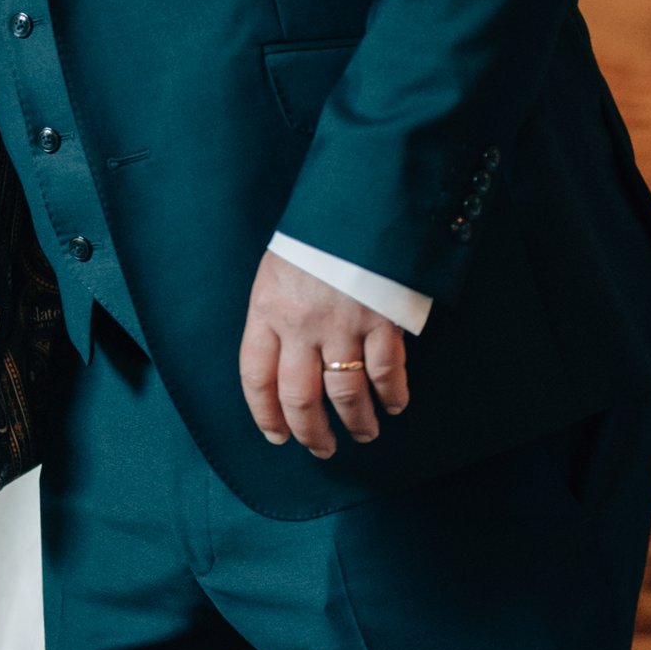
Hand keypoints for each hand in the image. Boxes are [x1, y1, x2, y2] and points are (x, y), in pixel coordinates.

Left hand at [238, 248, 409, 455]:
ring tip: (363, 434)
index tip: (277, 435)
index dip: (265, 415)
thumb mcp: (277, 271)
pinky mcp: (383, 321)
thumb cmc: (315, 236)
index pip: (256, 378)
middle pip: (300, 397)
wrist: (359, 200)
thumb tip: (281, 358)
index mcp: (266, 311)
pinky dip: (392, 395)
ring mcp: (343, 326)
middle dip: (310, 431)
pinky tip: (394, 406)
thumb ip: (276, 315)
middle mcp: (301, 326)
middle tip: (321, 449)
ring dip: (355, 421)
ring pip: (346, 393)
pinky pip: (386, 372)